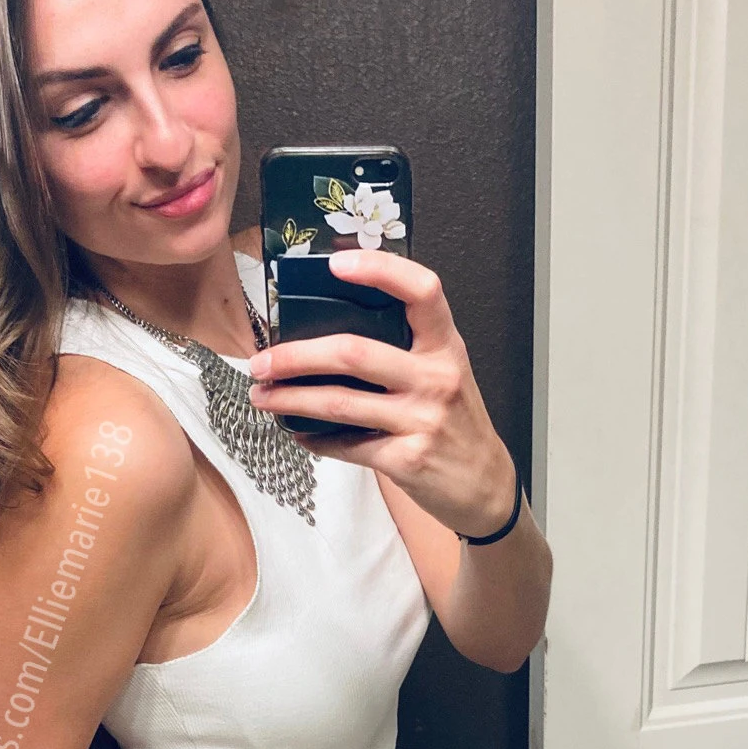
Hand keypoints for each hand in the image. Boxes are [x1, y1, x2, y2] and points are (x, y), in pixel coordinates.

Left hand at [247, 250, 517, 539]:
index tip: (336, 263)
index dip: (380, 269)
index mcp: (445, 346)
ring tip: (262, 395)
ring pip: (340, 402)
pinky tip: (298, 432)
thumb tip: (333, 326)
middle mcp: (436, 377)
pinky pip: (347, 446)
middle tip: (262, 361)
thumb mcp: (445, 371)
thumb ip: (407, 346)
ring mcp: (422, 420)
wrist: (485, 485)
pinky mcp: (407, 459)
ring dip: (291, 400)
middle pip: (354, 352)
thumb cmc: (456, 421)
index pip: (422, 291)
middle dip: (296, 356)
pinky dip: (316, 440)